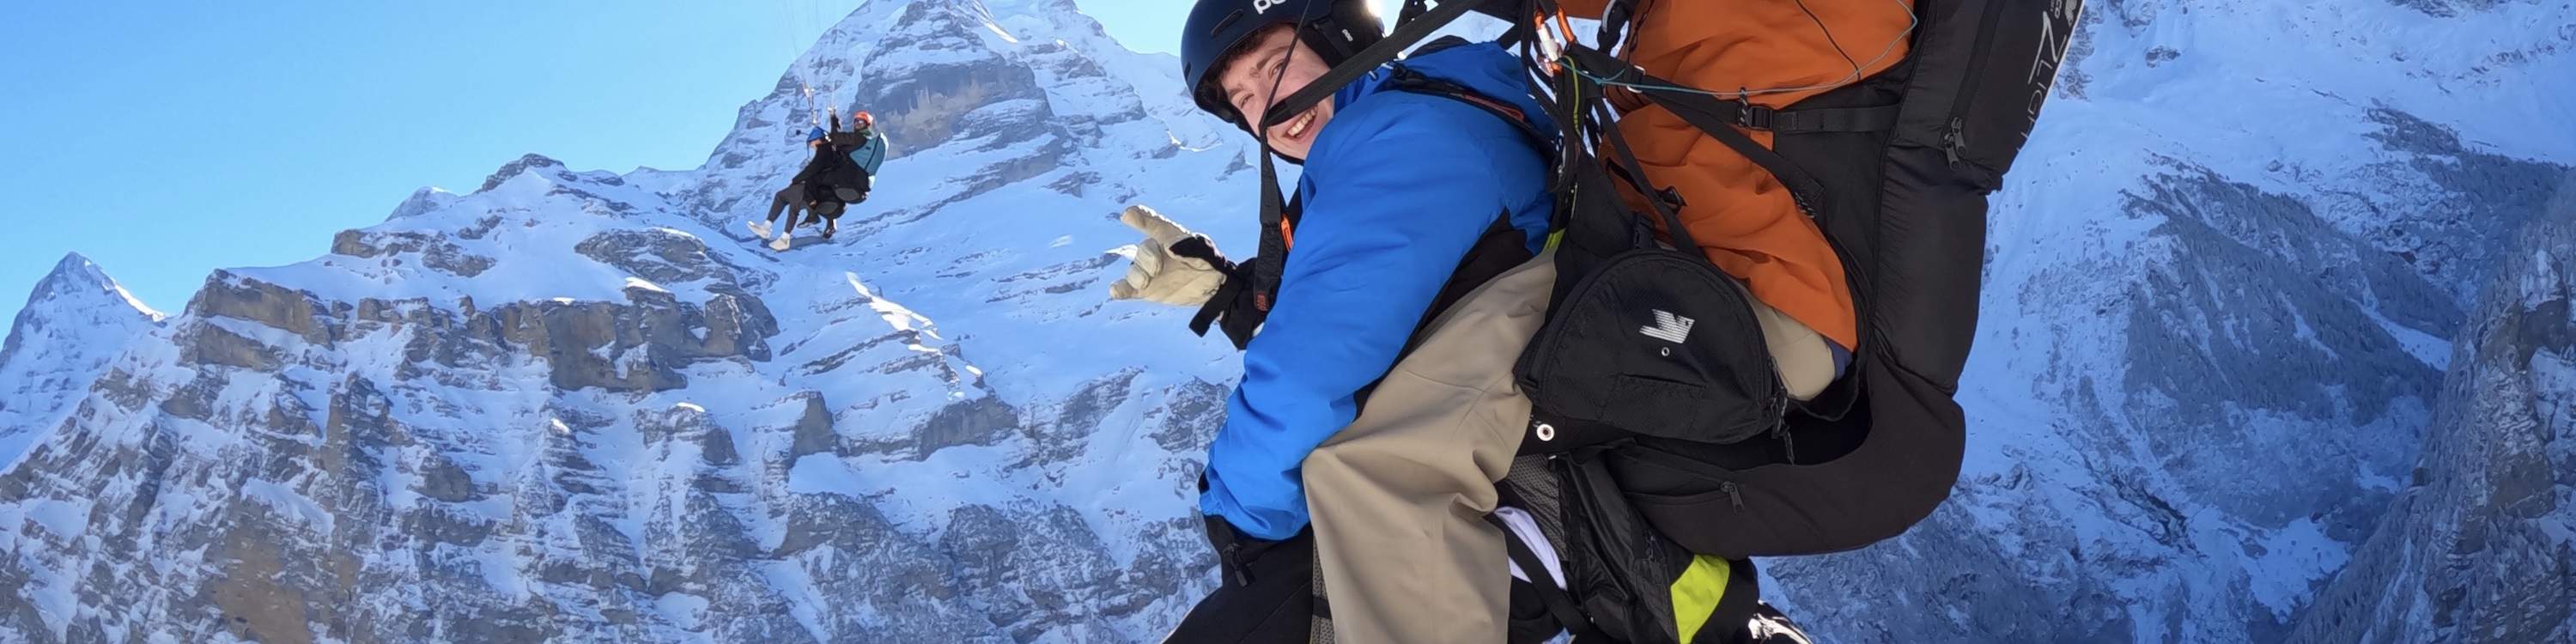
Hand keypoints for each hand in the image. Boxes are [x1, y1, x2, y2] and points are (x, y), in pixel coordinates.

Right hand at [1110, 205, 1227, 306]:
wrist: (1212, 287)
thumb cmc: (1208, 261)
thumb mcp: (1206, 251)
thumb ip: (1189, 246)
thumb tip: (1167, 247)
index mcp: (1168, 235)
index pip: (1152, 222)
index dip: (1140, 218)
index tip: (1128, 215)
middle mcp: (1154, 251)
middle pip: (1143, 250)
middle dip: (1146, 257)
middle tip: (1157, 267)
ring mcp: (1147, 271)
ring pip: (1133, 270)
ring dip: (1135, 275)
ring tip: (1144, 282)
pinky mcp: (1145, 290)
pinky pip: (1127, 289)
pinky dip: (1120, 290)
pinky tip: (1116, 292)